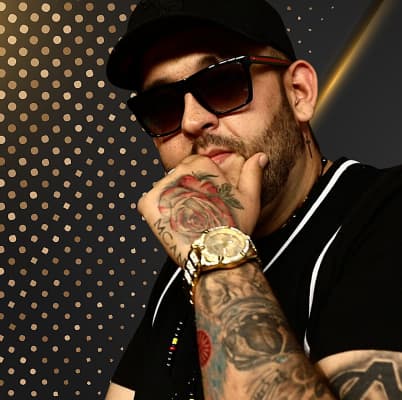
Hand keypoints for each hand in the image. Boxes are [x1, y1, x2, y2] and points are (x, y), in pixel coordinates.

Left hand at [137, 152, 267, 266]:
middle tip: (198, 212)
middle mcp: (178, 171)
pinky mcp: (147, 204)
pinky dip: (156, 212)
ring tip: (186, 220)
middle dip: (186, 191)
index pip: (195, 165)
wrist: (214, 253)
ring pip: (164, 190)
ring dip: (171, 201)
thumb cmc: (233, 227)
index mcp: (201, 164)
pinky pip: (147, 203)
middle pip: (178, 177)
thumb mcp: (249, 198)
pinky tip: (172, 222)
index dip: (202, 184)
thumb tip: (260, 156)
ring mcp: (161, 188)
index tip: (208, 199)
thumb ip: (252, 172)